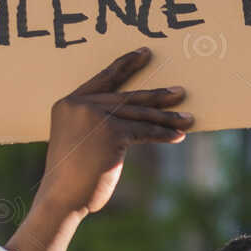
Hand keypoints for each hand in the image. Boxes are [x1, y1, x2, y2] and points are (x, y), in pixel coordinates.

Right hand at [32, 47, 191, 219]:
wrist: (62, 197)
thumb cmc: (72, 175)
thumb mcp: (80, 140)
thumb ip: (97, 122)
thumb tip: (135, 116)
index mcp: (69, 103)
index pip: (102, 79)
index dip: (125, 65)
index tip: (144, 54)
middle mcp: (80, 105)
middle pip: (127, 97)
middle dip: (157, 96)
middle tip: (180, 91)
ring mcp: (95, 116)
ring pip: (139, 114)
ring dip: (167, 117)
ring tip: (188, 118)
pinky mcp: (111, 132)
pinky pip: (144, 131)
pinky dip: (163, 134)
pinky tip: (178, 136)